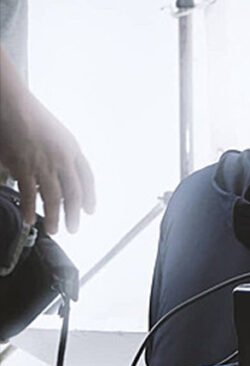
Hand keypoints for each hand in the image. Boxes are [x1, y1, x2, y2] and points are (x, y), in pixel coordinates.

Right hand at [0, 49, 94, 233]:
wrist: (12, 104)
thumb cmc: (31, 115)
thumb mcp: (56, 133)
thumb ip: (62, 154)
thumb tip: (60, 173)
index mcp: (73, 149)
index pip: (87, 178)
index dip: (89, 196)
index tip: (89, 210)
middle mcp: (63, 159)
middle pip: (74, 193)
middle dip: (74, 214)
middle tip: (74, 227)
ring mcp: (44, 164)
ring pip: (54, 198)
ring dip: (55, 217)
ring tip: (54, 229)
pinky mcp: (24, 167)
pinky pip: (31, 194)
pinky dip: (31, 209)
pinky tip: (31, 218)